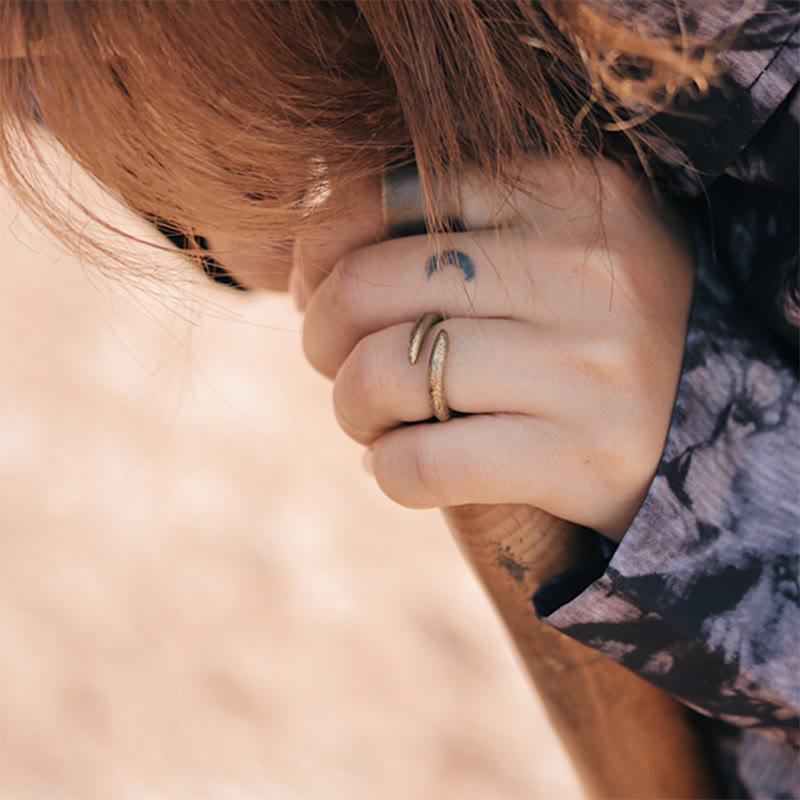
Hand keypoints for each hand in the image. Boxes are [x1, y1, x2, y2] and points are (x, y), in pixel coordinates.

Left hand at [296, 158, 694, 540]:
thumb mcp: (552, 245)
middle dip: (321, 335)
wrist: (714, 426)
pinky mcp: (581, 457)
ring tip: (368, 417)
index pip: (387, 194)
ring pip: (385, 374)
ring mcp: (586, 364)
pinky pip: (423, 464)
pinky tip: (395, 464)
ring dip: (350, 406)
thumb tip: (310, 265)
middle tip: (334, 361)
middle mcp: (582, 267)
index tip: (321, 289)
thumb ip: (451, 230)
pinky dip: (387, 470)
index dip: (323, 248)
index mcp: (571, 191)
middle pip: (368, 285)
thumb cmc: (599, 331)